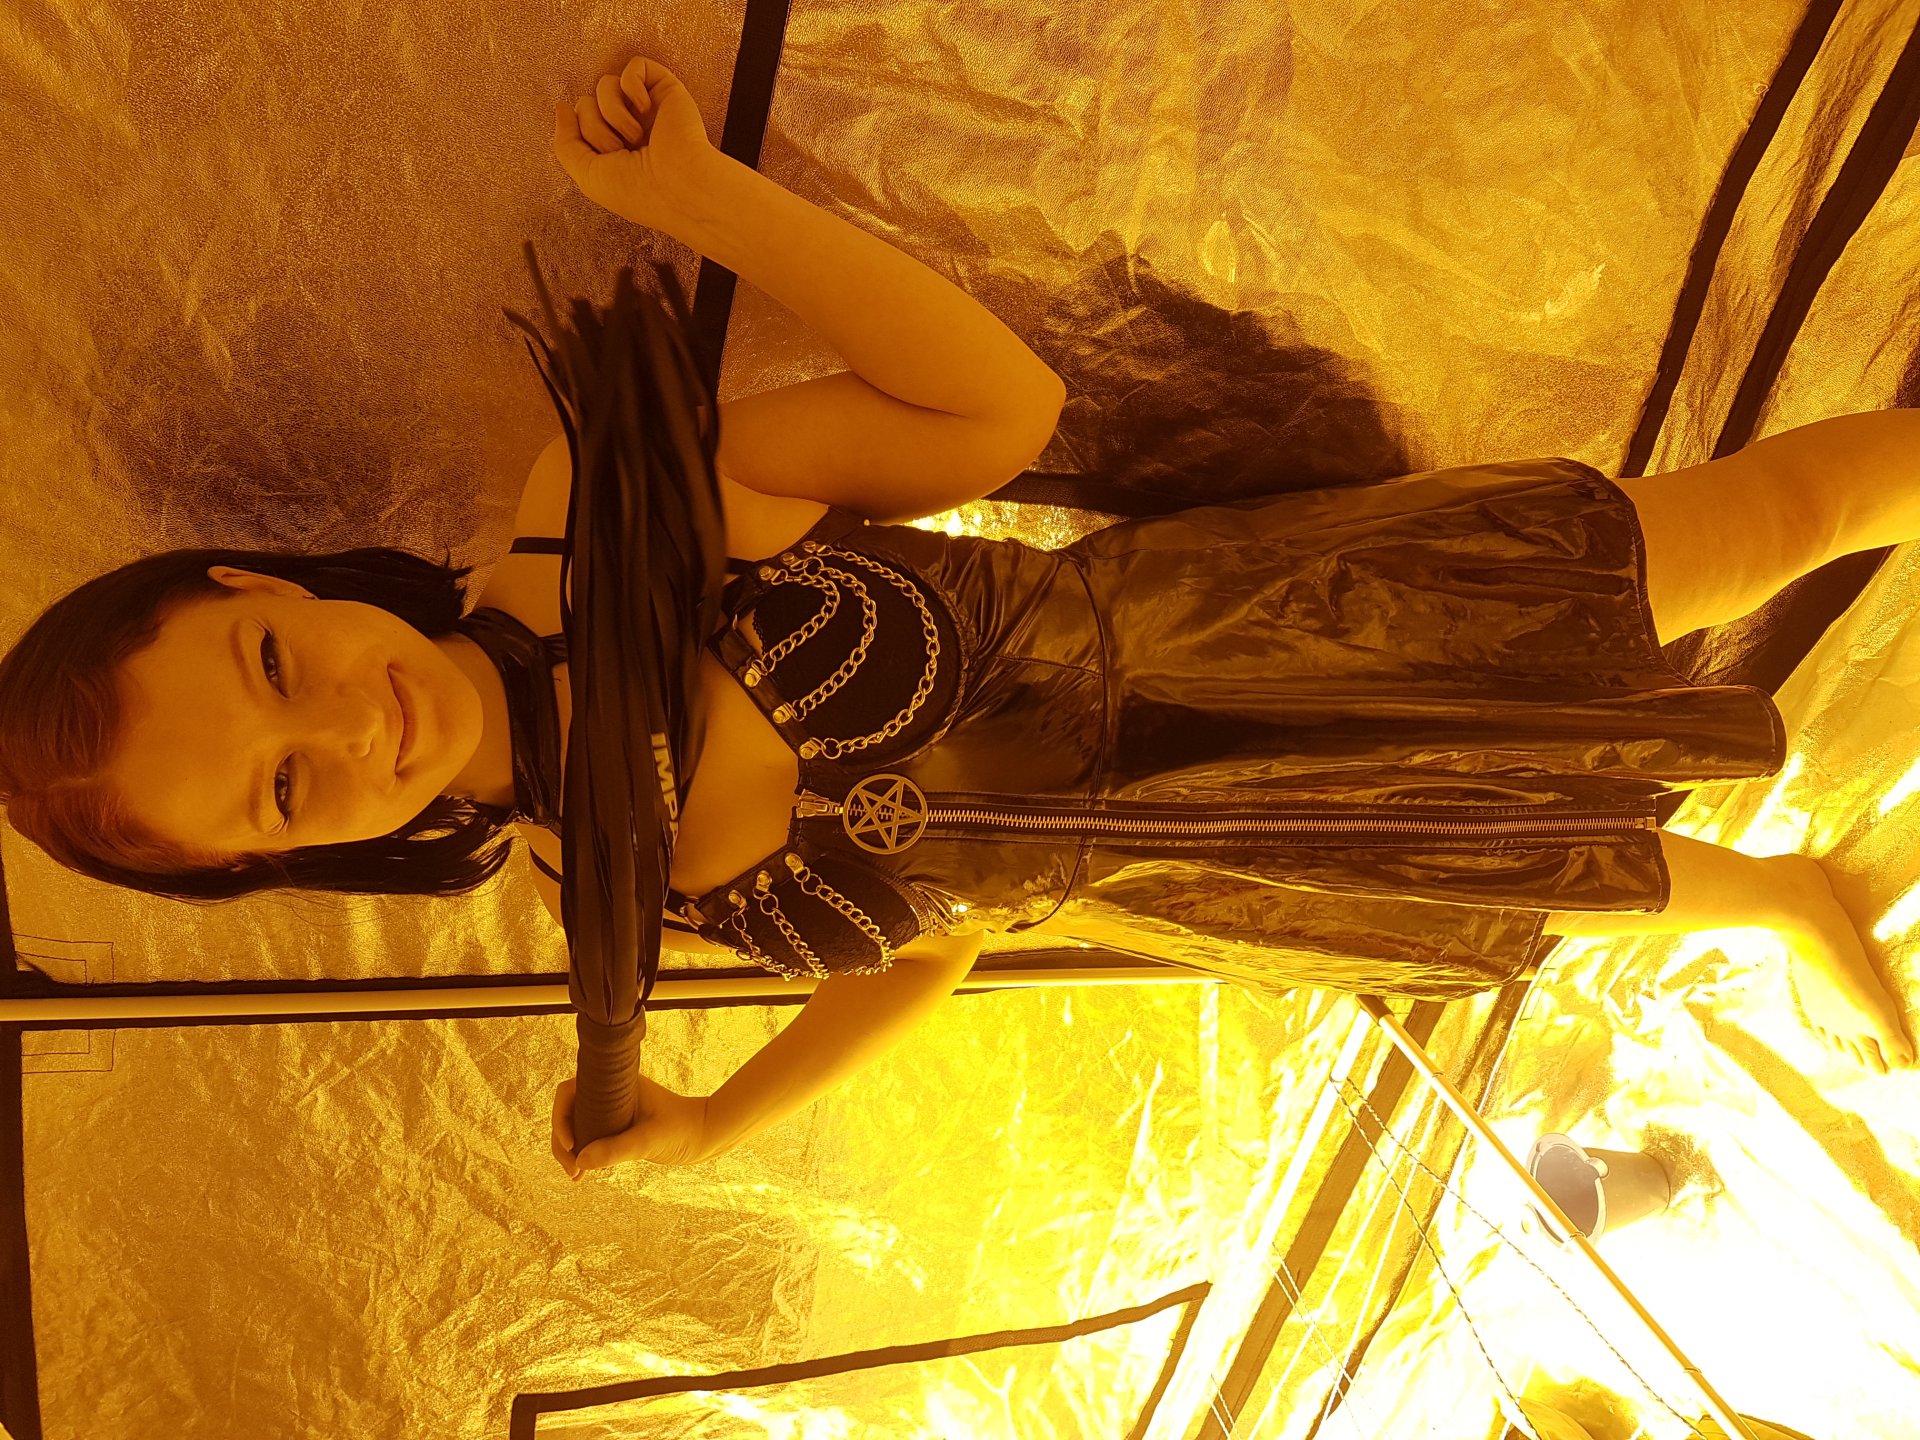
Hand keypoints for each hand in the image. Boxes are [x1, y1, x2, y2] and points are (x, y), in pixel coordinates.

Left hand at [551, 57, 722, 235]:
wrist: (677, 186)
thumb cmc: (637, 190)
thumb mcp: (586, 175)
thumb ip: (565, 142)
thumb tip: (563, 107)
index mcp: (612, 148)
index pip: (578, 122)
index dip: (581, 136)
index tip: (603, 158)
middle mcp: (628, 127)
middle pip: (586, 103)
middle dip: (596, 129)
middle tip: (620, 150)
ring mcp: (647, 108)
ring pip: (605, 85)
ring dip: (613, 113)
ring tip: (635, 137)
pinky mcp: (665, 90)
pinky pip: (635, 66)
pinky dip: (632, 85)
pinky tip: (645, 108)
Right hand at [551, 1071, 712, 1177]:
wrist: (705, 1134)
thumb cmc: (682, 1128)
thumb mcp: (651, 1139)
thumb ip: (618, 1148)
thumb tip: (581, 1160)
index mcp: (614, 1084)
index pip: (570, 1091)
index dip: (560, 1116)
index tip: (571, 1143)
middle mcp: (608, 1095)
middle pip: (568, 1113)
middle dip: (561, 1141)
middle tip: (572, 1169)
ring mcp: (611, 1111)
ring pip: (576, 1128)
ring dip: (569, 1151)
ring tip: (576, 1177)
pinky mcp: (616, 1129)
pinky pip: (589, 1139)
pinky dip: (582, 1155)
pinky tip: (582, 1174)